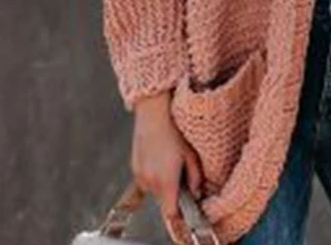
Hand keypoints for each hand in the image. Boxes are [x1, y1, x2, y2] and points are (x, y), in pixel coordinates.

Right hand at [131, 94, 203, 243]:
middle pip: (162, 202)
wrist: (153, 115)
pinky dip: (153, 177)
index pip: (170, 213)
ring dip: (162, 185)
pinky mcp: (134, 168)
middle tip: (182, 176)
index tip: (188, 210)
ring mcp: (139, 176)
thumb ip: (195, 178)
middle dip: (173, 195)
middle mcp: (150, 182)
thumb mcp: (191, 155)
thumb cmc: (174, 132)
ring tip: (171, 163)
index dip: (180, 215)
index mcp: (165, 181)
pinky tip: (160, 159)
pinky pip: (145, 181)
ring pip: (153, 192)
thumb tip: (196, 192)